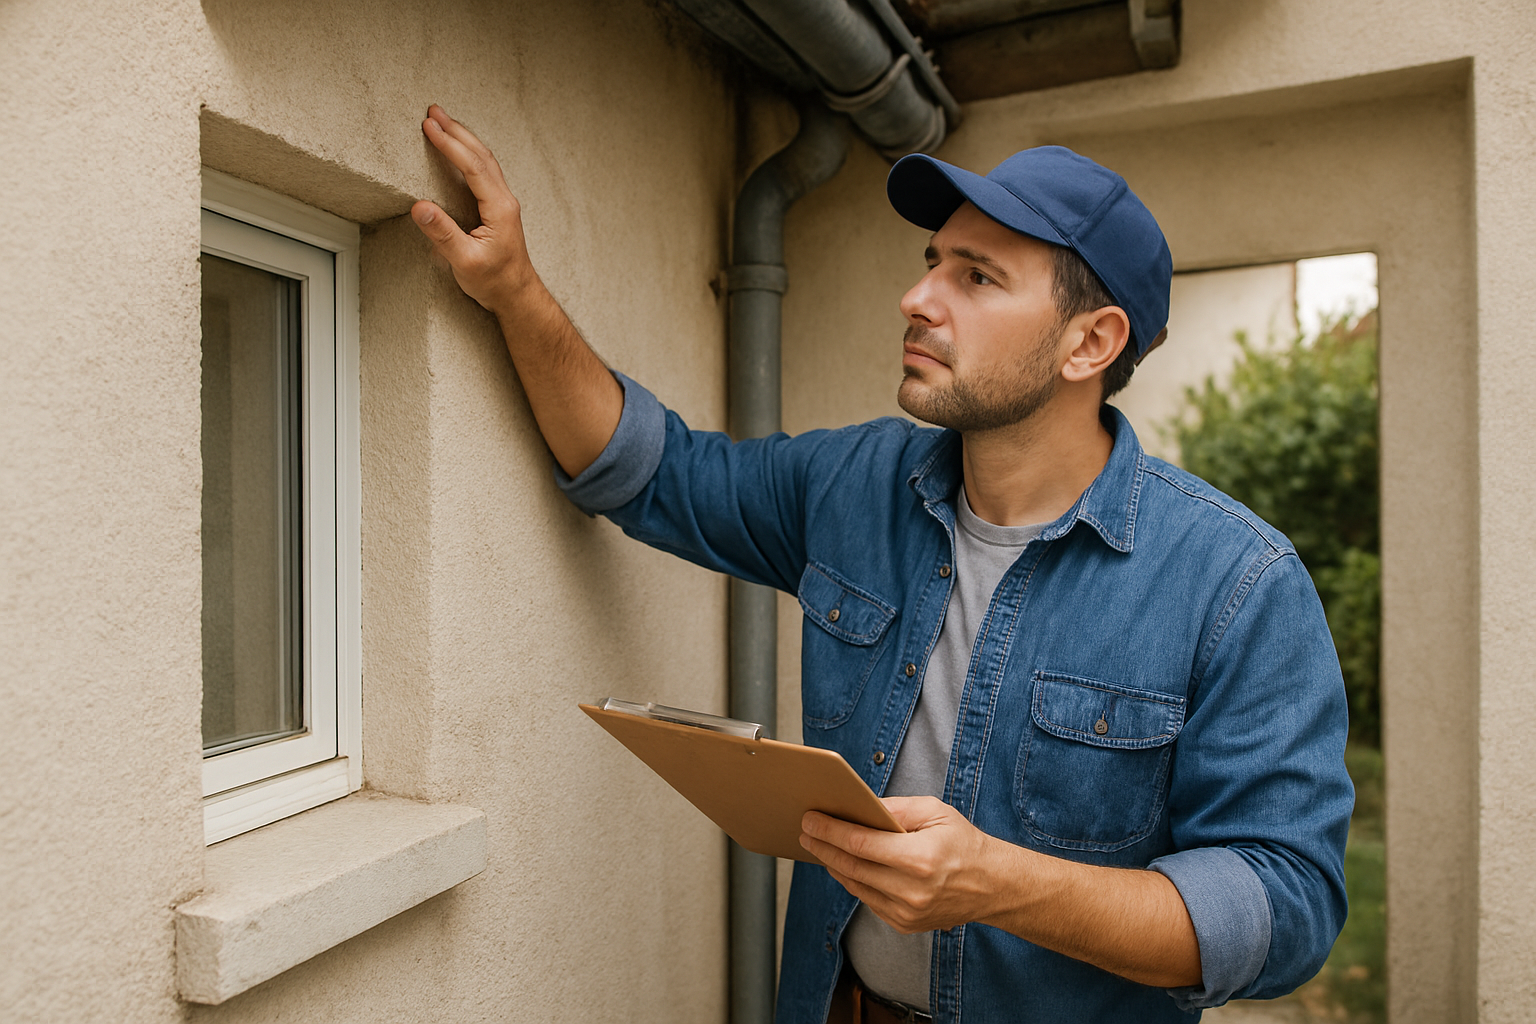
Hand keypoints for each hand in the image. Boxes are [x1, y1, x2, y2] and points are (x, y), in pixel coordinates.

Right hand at [412, 104, 538, 313]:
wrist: (517, 295)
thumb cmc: (494, 281)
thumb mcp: (465, 262)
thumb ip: (443, 234)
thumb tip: (419, 206)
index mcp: (500, 208)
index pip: (474, 167)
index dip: (450, 145)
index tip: (430, 127)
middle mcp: (504, 200)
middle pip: (481, 155)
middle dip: (456, 131)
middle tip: (433, 111)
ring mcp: (502, 203)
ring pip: (484, 160)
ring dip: (463, 138)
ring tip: (441, 121)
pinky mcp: (497, 208)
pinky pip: (483, 171)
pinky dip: (468, 154)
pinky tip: (457, 149)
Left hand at [800, 796, 1005, 933]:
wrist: (991, 885)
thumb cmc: (963, 843)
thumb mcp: (935, 812)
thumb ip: (895, 809)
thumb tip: (859, 807)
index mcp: (920, 859)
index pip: (861, 844)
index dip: (831, 831)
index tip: (810, 820)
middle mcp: (912, 891)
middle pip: (852, 867)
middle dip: (823, 847)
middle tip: (805, 832)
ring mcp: (908, 913)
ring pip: (856, 886)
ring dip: (833, 865)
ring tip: (819, 846)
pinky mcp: (905, 924)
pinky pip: (868, 900)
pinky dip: (853, 881)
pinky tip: (843, 865)